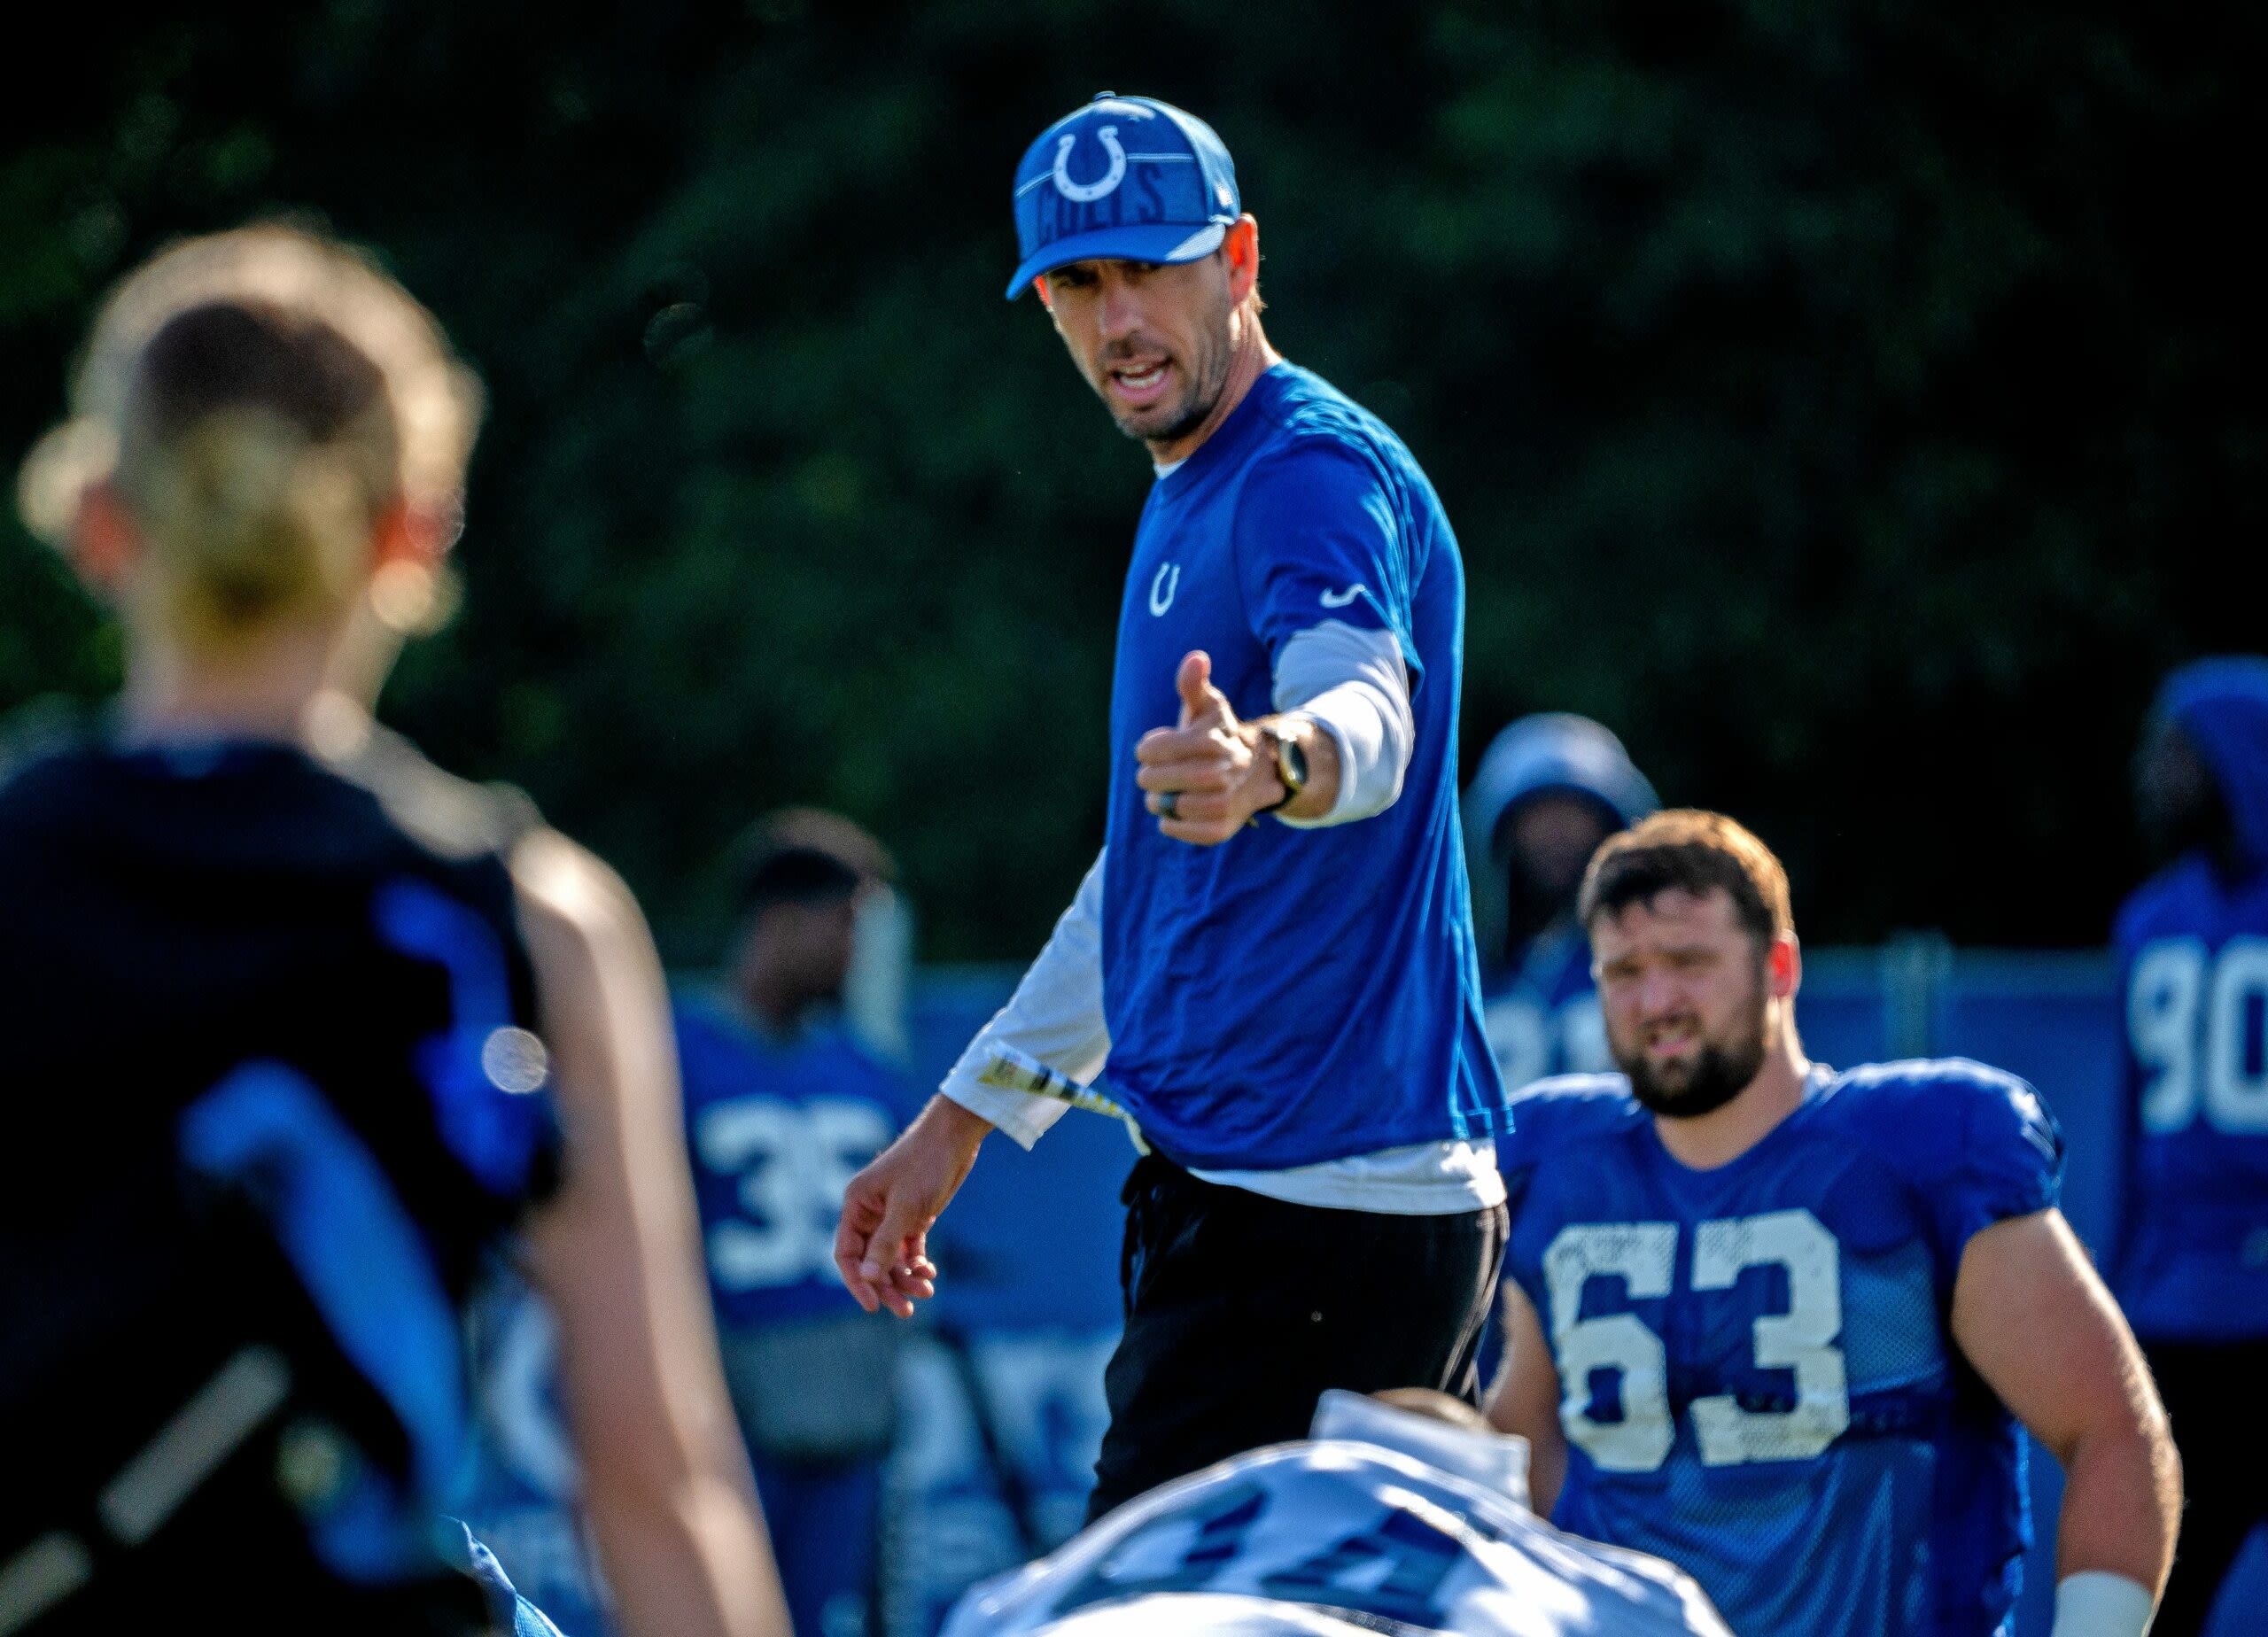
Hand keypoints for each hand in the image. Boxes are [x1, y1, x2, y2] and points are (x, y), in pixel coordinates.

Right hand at [834, 1096, 989, 1317]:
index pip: (847, 1254)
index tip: (873, 1306)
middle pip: (871, 1262)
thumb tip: (868, 1278)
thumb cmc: (926, 1164)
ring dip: (906, 1277)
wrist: (955, 1137)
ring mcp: (891, 1216)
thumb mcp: (906, 1207)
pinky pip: (908, 1249)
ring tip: (926, 1291)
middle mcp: (869, 1212)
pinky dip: (917, 1263)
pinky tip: (930, 1274)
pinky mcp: (913, 1217)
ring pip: (891, 1258)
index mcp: (856, 1205)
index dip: (857, 1282)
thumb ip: (886, 1243)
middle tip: (906, 1311)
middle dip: (887, 1286)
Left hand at [1135, 651, 1285, 845]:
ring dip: (1159, 800)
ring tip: (1167, 792)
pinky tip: (1178, 810)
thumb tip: (1196, 658)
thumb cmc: (1219, 736)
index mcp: (1211, 741)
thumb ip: (1194, 683)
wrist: (1256, 774)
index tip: (1154, 747)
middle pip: (1154, 780)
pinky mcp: (1220, 829)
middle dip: (1150, 776)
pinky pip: (1177, 829)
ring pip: (1165, 806)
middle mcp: (1220, 773)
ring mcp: (1222, 803)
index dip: (1147, 749)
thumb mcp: (1207, 707)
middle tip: (1155, 773)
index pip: (1151, 749)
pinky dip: (1171, 823)